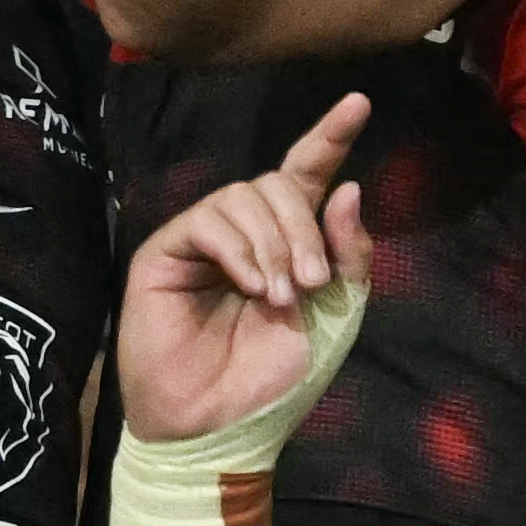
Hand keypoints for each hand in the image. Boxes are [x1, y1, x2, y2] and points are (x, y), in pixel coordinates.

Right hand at [118, 92, 369, 445]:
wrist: (221, 424)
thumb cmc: (276, 378)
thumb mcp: (335, 315)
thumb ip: (347, 254)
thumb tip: (346, 186)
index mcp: (288, 242)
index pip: (307, 175)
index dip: (330, 137)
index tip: (359, 102)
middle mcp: (246, 232)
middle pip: (279, 183)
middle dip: (305, 230)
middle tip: (310, 285)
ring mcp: (203, 239)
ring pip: (245, 196)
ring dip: (275, 245)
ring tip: (278, 298)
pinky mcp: (166, 252)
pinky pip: (209, 220)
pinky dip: (238, 250)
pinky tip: (249, 288)